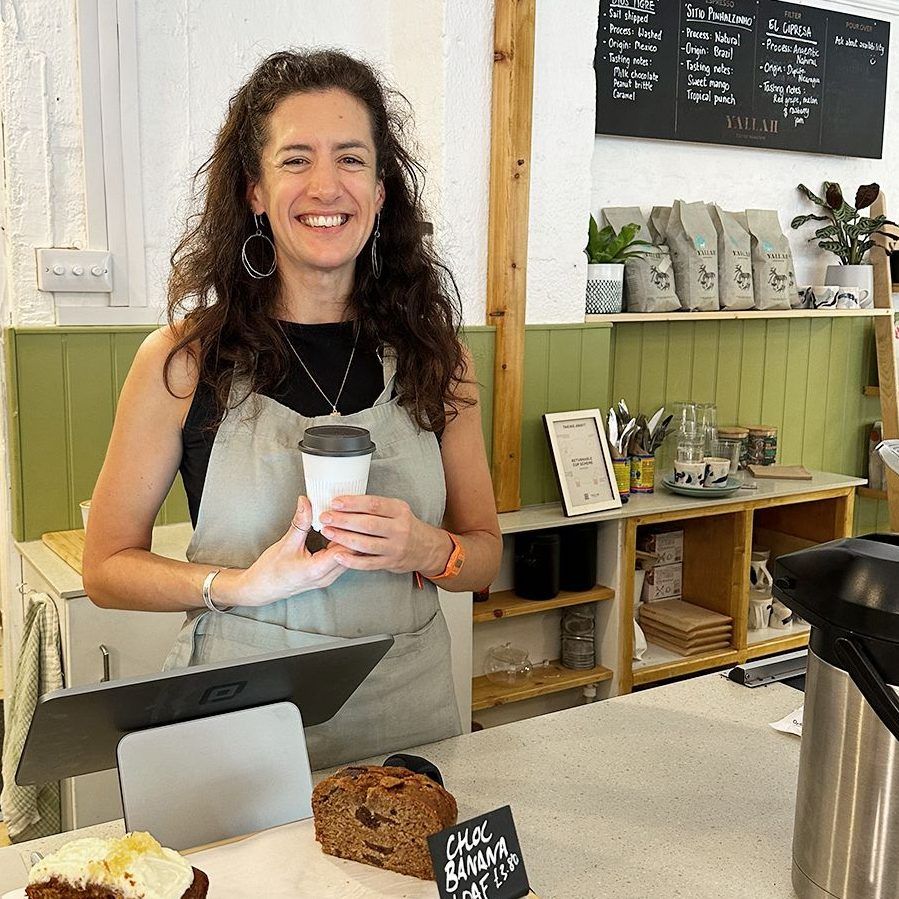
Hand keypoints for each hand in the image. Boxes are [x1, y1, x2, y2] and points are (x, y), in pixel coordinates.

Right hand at [225, 496, 351, 606]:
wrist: (262, 588)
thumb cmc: (271, 570)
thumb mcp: (286, 543)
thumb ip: (300, 522)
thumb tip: (306, 501)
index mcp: (318, 570)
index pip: (346, 548)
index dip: (348, 529)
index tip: (345, 513)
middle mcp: (327, 577)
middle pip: (352, 552)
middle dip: (352, 532)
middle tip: (349, 512)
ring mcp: (328, 577)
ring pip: (349, 556)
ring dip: (349, 538)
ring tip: (346, 519)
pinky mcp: (327, 575)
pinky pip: (342, 558)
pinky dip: (342, 544)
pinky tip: (340, 531)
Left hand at [319, 495, 452, 575]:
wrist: (425, 548)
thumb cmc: (404, 525)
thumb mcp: (397, 509)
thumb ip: (376, 507)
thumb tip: (345, 502)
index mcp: (399, 510)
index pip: (374, 504)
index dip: (353, 503)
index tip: (335, 503)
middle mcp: (399, 529)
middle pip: (367, 524)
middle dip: (343, 520)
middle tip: (325, 517)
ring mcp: (395, 547)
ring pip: (366, 544)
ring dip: (343, 538)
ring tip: (327, 532)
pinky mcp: (390, 563)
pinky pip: (368, 563)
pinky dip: (351, 560)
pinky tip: (338, 555)